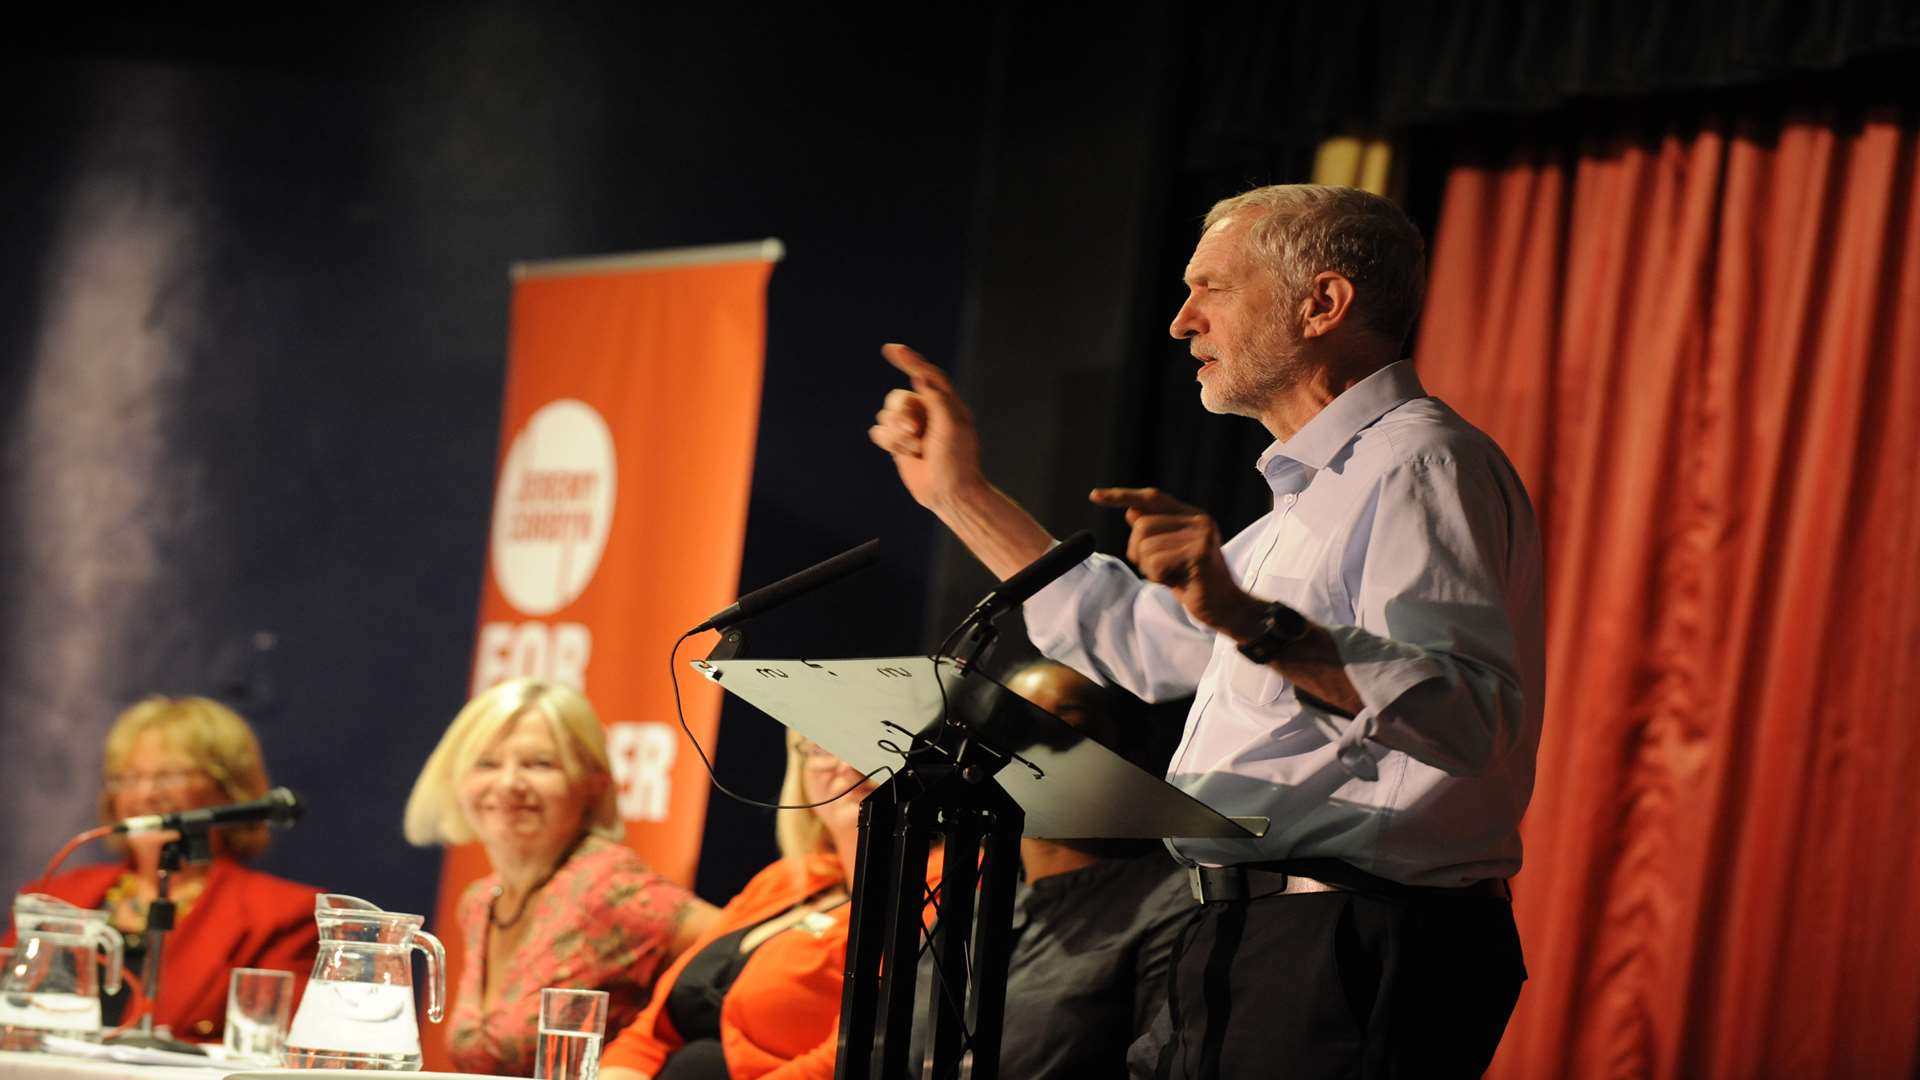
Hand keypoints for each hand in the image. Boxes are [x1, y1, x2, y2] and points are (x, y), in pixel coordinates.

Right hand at [868, 343, 984, 509]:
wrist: (948, 492)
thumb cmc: (956, 459)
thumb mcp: (952, 424)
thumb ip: (936, 396)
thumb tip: (921, 375)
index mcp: (944, 403)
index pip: (924, 374)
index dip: (908, 360)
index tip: (891, 349)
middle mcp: (926, 412)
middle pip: (898, 398)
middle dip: (902, 415)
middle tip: (915, 432)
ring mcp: (910, 427)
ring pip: (885, 415)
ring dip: (897, 433)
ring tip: (914, 448)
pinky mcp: (897, 443)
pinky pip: (878, 431)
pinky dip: (890, 442)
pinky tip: (905, 454)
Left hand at [1088, 487, 1266, 639]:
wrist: (1226, 607)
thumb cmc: (1194, 583)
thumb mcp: (1168, 556)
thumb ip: (1153, 534)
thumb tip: (1130, 511)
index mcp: (1191, 516)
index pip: (1151, 498)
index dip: (1122, 496)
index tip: (1095, 496)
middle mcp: (1198, 519)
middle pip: (1141, 525)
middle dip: (1138, 553)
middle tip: (1159, 570)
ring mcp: (1200, 534)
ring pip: (1146, 545)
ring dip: (1150, 568)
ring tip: (1173, 576)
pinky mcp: (1199, 552)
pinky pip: (1156, 562)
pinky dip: (1159, 577)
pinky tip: (1179, 582)